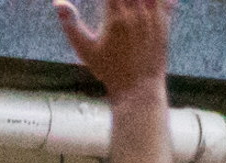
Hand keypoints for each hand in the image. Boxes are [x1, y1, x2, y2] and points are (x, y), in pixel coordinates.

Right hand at [54, 0, 171, 98]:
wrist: (138, 90)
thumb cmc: (109, 72)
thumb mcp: (85, 50)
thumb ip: (70, 25)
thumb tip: (58, 2)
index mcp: (115, 17)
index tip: (106, 1)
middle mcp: (136, 14)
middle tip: (117, 1)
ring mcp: (152, 19)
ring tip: (131, 2)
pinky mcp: (164, 26)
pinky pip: (167, 2)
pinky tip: (153, 1)